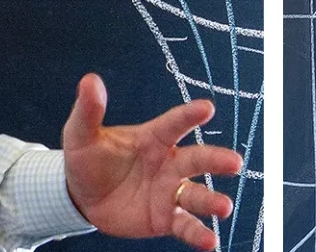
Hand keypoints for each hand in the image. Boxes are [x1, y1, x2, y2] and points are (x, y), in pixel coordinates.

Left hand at [62, 74, 246, 249]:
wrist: (83, 197)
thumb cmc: (89, 159)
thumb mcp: (81, 134)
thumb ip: (89, 109)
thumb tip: (90, 80)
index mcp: (154, 139)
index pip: (174, 124)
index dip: (189, 116)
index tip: (207, 108)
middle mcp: (170, 164)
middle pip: (198, 159)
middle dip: (217, 160)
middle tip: (234, 162)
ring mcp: (170, 192)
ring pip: (197, 195)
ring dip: (212, 201)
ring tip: (224, 206)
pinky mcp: (166, 218)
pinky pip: (186, 226)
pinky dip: (199, 235)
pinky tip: (210, 242)